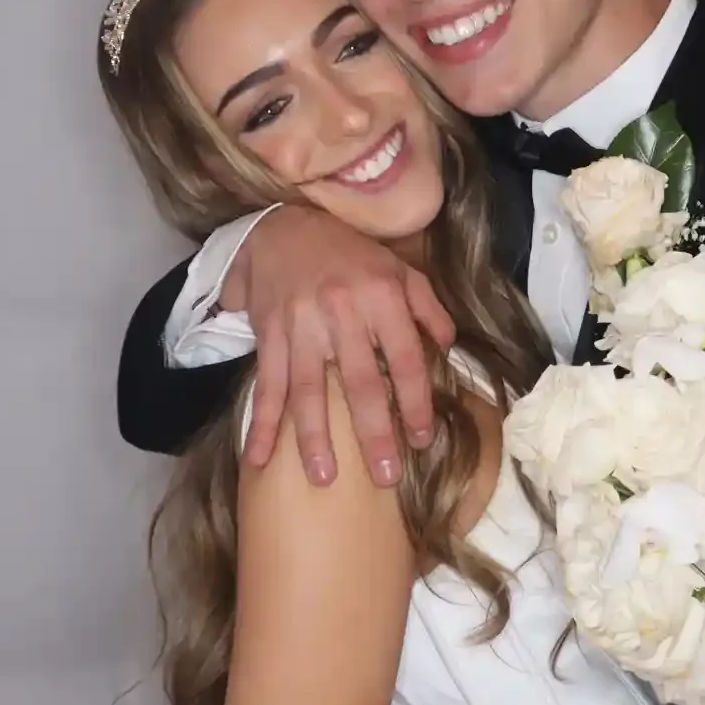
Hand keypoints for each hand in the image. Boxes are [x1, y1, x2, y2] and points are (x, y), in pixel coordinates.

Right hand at [232, 205, 456, 484]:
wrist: (284, 225)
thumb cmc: (350, 254)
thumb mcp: (399, 268)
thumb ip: (427, 307)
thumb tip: (447, 347)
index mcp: (382, 297)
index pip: (405, 359)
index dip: (416, 403)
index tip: (421, 439)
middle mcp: (343, 312)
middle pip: (361, 383)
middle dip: (374, 433)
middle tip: (385, 477)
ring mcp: (302, 325)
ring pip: (309, 390)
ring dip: (315, 438)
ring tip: (325, 479)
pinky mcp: (269, 333)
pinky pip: (267, 385)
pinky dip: (261, 424)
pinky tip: (257, 459)